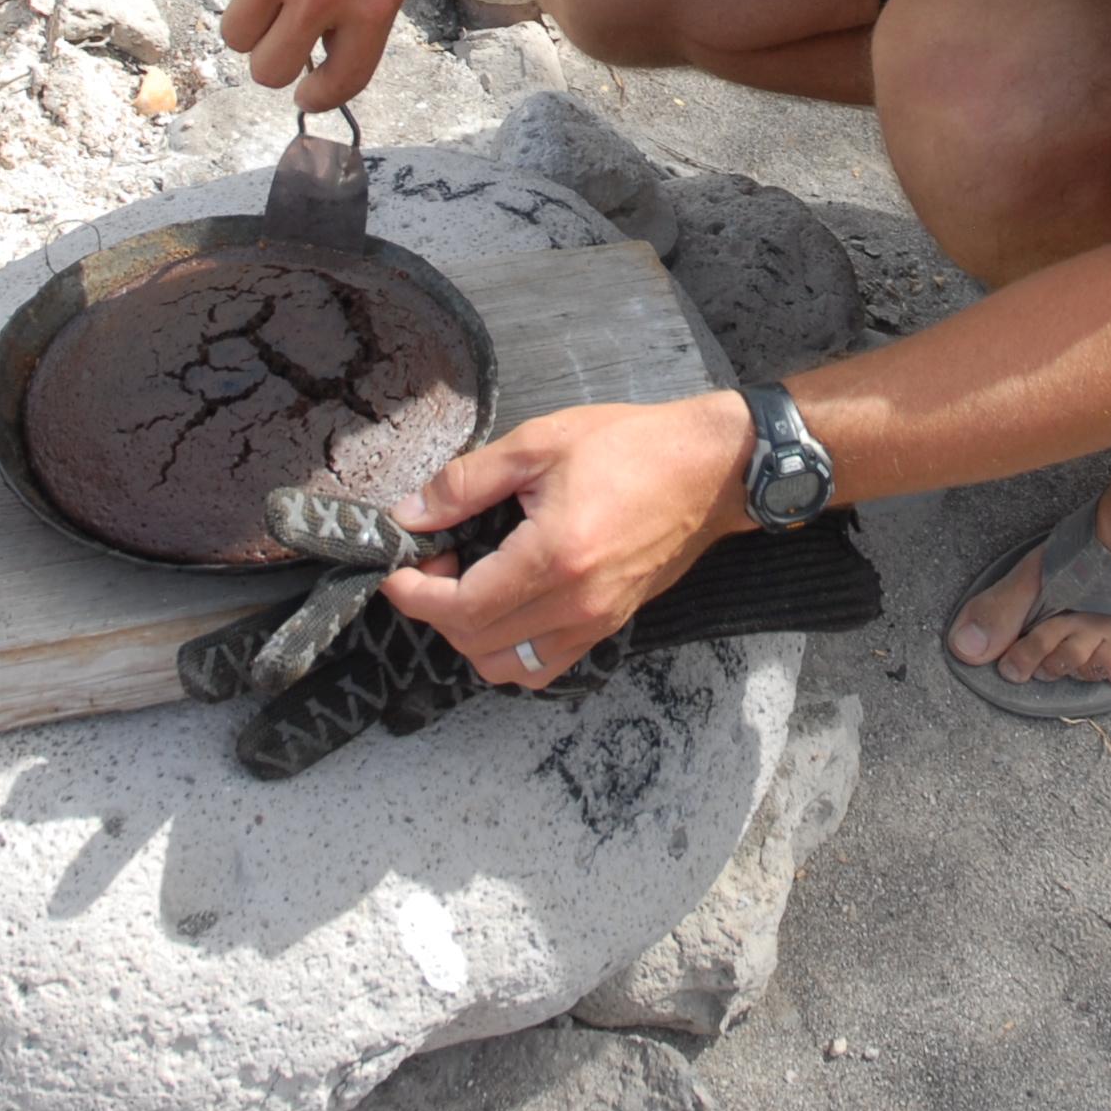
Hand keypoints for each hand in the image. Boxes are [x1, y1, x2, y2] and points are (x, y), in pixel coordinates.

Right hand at [214, 0, 439, 112]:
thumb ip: (369, 8)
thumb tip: (328, 49)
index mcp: (372, 2)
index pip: (339, 82)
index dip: (320, 95)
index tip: (310, 92)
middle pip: (270, 70)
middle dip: (276, 64)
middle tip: (284, 40)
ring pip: (236, 36)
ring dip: (251, 26)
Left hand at [381, 393, 755, 685]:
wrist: (712, 468)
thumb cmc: (634, 447)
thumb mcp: (539, 443)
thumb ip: (467, 482)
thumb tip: (413, 514)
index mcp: (554, 556)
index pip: (461, 609)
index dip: (415, 596)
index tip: (398, 570)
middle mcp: (576, 603)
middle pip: (476, 643)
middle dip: (438, 610)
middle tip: (436, 561)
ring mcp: (596, 621)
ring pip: (509, 668)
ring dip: (472, 636)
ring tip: (471, 583)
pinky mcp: (610, 625)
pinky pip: (545, 667)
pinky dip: (513, 650)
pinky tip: (508, 604)